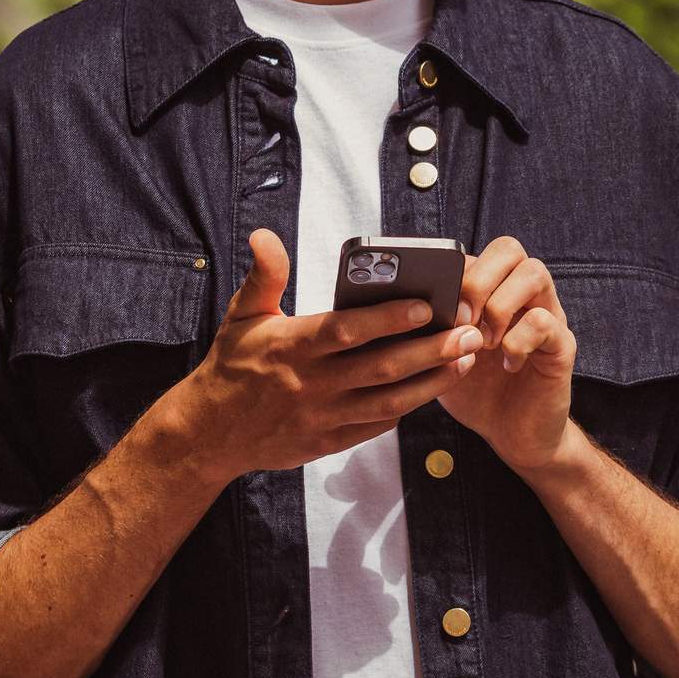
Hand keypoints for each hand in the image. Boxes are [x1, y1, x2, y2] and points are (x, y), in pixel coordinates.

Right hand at [157, 228, 485, 485]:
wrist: (207, 434)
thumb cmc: (231, 365)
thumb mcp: (242, 316)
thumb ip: (264, 276)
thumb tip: (265, 235)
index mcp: (293, 346)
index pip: (348, 330)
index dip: (388, 319)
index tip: (425, 306)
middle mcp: (311, 384)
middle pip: (381, 367)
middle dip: (431, 350)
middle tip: (471, 332)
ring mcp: (322, 417)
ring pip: (389, 401)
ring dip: (433, 381)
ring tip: (468, 359)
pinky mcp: (328, 442)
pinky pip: (376, 425)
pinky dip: (407, 407)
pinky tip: (435, 387)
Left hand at [437, 235, 576, 470]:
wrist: (513, 435)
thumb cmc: (476, 392)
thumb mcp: (442, 356)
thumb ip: (429, 329)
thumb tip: (398, 305)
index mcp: (492, 291)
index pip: (477, 251)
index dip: (452, 270)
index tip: (433, 307)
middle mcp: (523, 295)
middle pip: (509, 248)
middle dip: (477, 281)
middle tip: (460, 321)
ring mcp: (547, 315)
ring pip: (534, 272)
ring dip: (500, 305)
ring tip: (484, 342)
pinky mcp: (562, 344)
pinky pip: (545, 321)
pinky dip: (519, 341)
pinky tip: (507, 364)